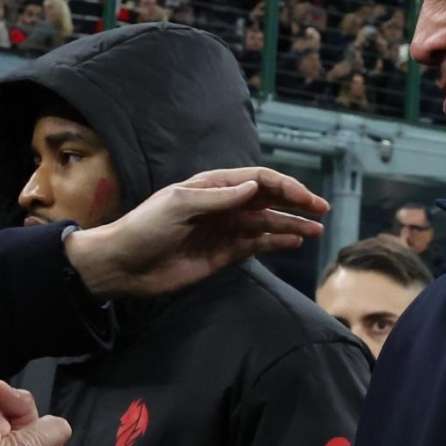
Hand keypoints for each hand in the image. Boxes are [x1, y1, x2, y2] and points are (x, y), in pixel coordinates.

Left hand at [64, 168, 326, 300]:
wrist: (123, 265)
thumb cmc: (145, 228)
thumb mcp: (179, 206)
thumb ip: (219, 198)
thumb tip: (255, 186)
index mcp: (211, 186)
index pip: (257, 179)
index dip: (284, 186)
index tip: (305, 198)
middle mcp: (221, 205)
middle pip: (266, 200)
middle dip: (295, 203)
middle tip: (321, 210)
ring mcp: (223, 230)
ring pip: (265, 224)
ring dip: (290, 225)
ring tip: (315, 230)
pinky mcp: (221, 255)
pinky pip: (254, 245)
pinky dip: (274, 243)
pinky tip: (293, 241)